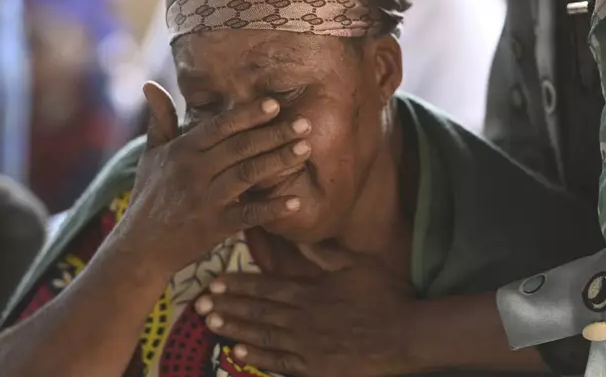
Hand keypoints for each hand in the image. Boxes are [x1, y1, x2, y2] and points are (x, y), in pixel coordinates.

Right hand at [113, 82, 312, 272]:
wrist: (141, 247)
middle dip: (274, 134)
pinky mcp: (215, 227)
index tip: (275, 104)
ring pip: (247, 175)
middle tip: (305, 123)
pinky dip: (272, 208)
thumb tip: (150, 85)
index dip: (248, 115)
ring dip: (278, 161)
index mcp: (182, 151)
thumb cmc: (149, 196)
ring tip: (305, 150)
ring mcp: (205, 200)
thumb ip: (159, 120)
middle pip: (240, 147)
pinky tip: (295, 200)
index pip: (219, 127)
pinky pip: (248, 215)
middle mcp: (194, 172)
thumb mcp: (151, 156)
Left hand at [194, 245, 419, 376]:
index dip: (237, 286)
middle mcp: (300, 319)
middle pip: (256, 312)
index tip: (214, 284)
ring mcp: (305, 346)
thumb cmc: (384, 297)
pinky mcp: (314, 368)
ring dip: (234, 329)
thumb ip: (325, 255)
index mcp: (308, 293)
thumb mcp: (356, 266)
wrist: (405, 335)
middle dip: (226, 306)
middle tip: (199, 305)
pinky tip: (239, 353)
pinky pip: (280, 363)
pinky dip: (258, 358)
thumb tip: (302, 241)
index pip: (264, 288)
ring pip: (262, 336)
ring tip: (210, 324)